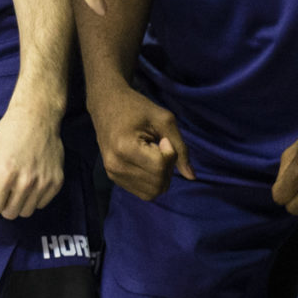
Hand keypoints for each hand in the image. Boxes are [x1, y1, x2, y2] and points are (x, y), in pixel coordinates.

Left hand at [0, 105, 65, 217]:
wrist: (36, 118)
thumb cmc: (6, 136)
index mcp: (5, 174)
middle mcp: (26, 182)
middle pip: (10, 213)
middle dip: (3, 203)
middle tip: (4, 186)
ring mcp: (44, 183)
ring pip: (26, 212)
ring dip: (18, 203)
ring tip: (17, 185)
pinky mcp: (57, 182)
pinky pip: (42, 204)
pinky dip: (34, 198)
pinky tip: (31, 182)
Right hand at [88, 85, 193, 201]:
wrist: (106, 104)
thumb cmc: (137, 108)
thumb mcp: (164, 120)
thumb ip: (181, 148)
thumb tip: (191, 176)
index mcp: (125, 148)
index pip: (161, 166)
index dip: (170, 153)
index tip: (162, 139)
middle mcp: (116, 165)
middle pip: (158, 183)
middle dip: (168, 168)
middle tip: (158, 148)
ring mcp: (113, 174)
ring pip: (153, 192)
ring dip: (161, 177)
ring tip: (152, 156)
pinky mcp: (113, 178)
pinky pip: (144, 192)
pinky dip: (152, 181)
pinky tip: (146, 163)